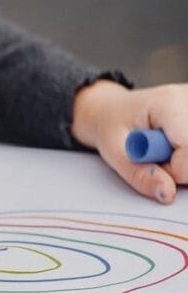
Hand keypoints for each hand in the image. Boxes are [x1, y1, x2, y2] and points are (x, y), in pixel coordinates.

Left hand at [71, 80, 187, 203]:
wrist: (112, 109)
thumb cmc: (112, 125)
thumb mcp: (113, 152)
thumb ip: (139, 175)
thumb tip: (168, 194)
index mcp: (168, 103)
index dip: (175, 170)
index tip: (154, 164)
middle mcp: (187, 99)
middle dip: (181, 165)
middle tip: (157, 156)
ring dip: (184, 160)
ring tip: (163, 149)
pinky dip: (185, 154)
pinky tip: (174, 145)